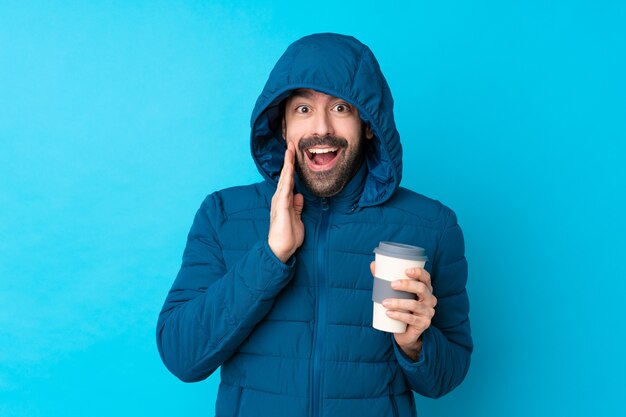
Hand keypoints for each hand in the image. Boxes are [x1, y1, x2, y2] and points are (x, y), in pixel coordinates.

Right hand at [268, 142, 304, 262]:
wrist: (281, 249)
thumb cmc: (289, 235)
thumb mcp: (297, 218)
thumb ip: (297, 207)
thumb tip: (299, 196)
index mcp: (284, 201)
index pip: (289, 180)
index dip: (291, 167)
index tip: (293, 153)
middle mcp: (280, 198)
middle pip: (285, 176)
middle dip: (288, 160)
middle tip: (290, 144)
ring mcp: (280, 202)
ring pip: (284, 179)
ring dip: (287, 165)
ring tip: (289, 151)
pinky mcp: (281, 207)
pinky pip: (285, 190)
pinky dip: (287, 179)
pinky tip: (289, 170)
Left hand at [370, 262, 436, 360]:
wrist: (405, 332)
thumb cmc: (401, 308)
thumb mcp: (395, 293)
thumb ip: (385, 279)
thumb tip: (373, 264)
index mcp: (425, 289)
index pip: (426, 278)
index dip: (419, 272)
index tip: (406, 270)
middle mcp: (430, 299)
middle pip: (422, 289)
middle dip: (407, 285)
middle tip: (392, 284)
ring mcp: (428, 312)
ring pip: (414, 305)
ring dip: (398, 302)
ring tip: (384, 302)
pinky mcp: (423, 324)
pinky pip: (411, 319)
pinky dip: (399, 315)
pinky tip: (389, 313)